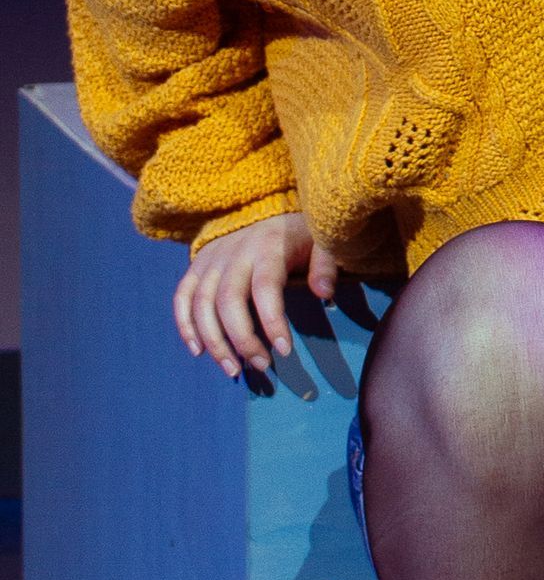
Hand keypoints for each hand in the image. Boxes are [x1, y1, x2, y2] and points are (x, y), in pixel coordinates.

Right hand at [172, 212, 342, 378]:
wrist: (268, 209)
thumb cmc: (300, 234)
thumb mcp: (322, 241)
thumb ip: (325, 265)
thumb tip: (324, 294)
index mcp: (267, 247)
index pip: (265, 287)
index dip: (272, 320)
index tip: (284, 351)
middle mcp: (234, 252)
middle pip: (228, 300)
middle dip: (242, 339)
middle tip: (261, 366)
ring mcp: (212, 258)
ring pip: (202, 303)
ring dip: (213, 341)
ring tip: (233, 370)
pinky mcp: (198, 263)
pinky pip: (182, 295)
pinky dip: (185, 324)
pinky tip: (198, 351)